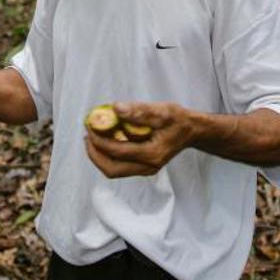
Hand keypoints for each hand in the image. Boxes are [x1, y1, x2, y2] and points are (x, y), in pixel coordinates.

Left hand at [84, 101, 198, 177]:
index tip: (90, 126)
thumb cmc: (178, 120)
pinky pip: (120, 166)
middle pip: (112, 169)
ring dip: (100, 156)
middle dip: (95, 154)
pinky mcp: (144, 167)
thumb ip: (139, 111)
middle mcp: (148, 167)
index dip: (99, 141)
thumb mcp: (162, 111)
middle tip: (88, 136)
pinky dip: (109, 155)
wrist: (192, 130)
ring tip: (93, 138)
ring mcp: (146, 169)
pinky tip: (106, 140)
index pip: (118, 152)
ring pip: (115, 170)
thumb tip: (115, 108)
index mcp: (152, 155)